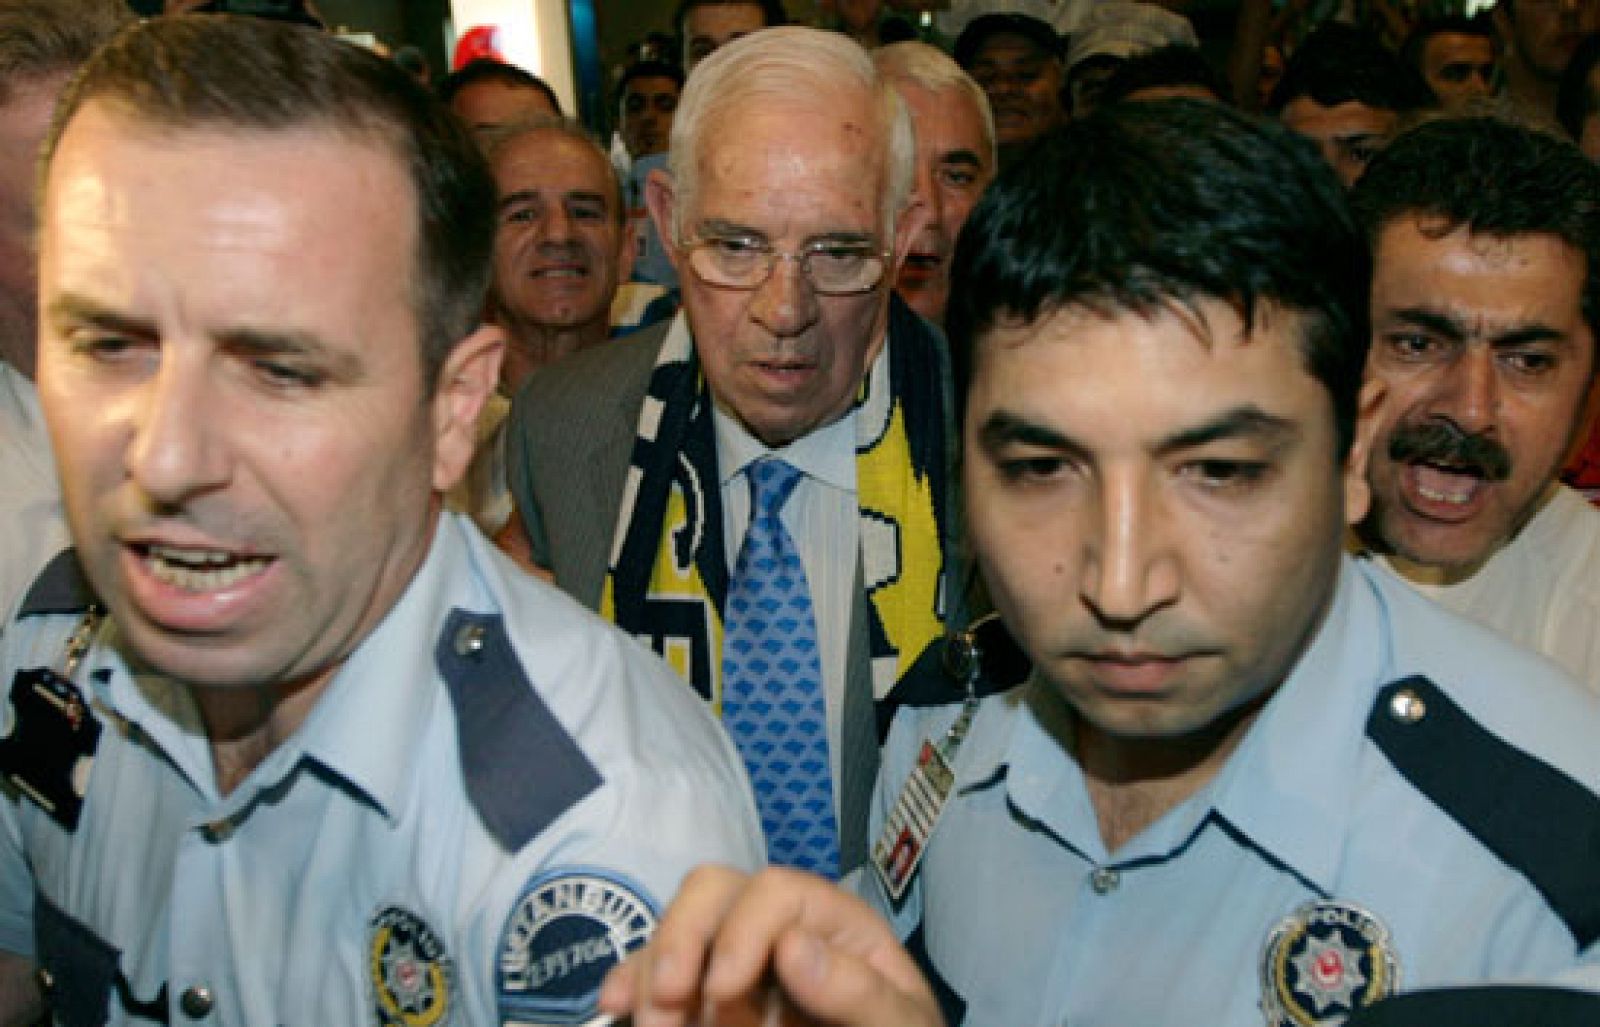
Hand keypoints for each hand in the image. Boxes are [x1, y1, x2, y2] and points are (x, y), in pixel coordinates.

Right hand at [598, 864, 943, 1026]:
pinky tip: (616, 1008)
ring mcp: (735, 959)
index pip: (775, 891)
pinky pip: (654, 971)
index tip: (721, 991)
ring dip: (651, 970)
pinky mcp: (704, 995)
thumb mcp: (903, 1024)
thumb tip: (794, 948)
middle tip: (668, 1000)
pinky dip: (630, 983)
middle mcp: (776, 928)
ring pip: (677, 928)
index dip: (740, 931)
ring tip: (653, 1024)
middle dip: (680, 938)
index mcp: (831, 921)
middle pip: (713, 890)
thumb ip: (862, 991)